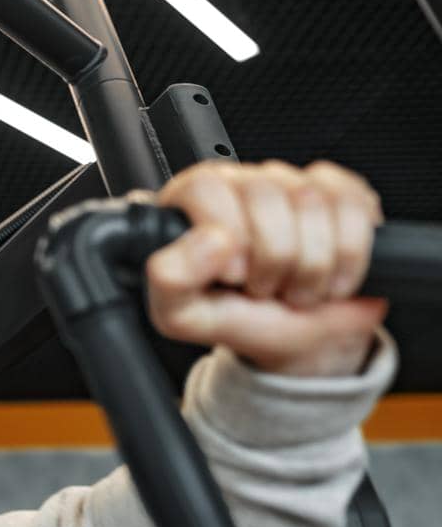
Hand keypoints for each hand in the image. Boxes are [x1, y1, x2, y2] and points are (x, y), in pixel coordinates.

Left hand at [145, 160, 387, 376]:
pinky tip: (331, 278)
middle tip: (265, 287)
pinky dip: (348, 257)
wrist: (301, 343)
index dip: (227, 235)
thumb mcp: (184, 315)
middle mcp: (241, 184)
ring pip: (312, 200)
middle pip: (264, 193)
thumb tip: (209, 241)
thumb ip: (171, 279)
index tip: (235, 275)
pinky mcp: (343, 193)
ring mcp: (293, 184)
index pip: (206, 186)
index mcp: (193, 202)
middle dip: (273, 259)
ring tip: (295, 288)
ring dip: (311, 264)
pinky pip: (354, 207)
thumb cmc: (240, 318)